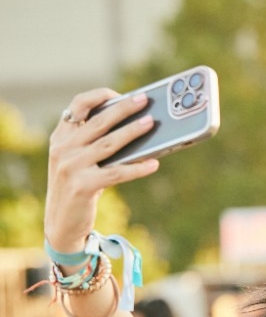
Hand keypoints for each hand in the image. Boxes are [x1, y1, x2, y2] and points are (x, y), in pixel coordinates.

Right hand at [45, 89, 159, 252]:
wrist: (61, 222)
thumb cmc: (79, 185)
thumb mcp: (78, 160)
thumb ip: (95, 143)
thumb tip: (135, 127)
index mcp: (61, 137)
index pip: (76, 106)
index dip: (98, 97)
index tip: (119, 94)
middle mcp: (63, 149)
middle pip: (98, 122)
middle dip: (123, 109)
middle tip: (144, 100)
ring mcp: (71, 167)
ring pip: (109, 144)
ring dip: (133, 132)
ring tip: (151, 123)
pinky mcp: (83, 186)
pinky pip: (117, 173)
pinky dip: (137, 168)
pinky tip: (154, 164)